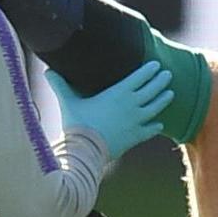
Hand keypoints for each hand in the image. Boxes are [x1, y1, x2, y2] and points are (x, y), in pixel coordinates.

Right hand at [48, 61, 174, 157]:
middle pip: (152, 90)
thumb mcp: (69, 102)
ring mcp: (136, 123)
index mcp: (119, 93)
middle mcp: (132, 106)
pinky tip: (159, 124)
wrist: (86, 151)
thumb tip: (47, 70)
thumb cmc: (77, 124)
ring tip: (170, 93)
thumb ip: (60, 85)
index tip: (156, 65)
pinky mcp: (135, 138)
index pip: (139, 77)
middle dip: (161, 81)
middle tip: (168, 75)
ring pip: (155, 108)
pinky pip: (150, 130)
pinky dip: (156, 126)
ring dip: (163, 100)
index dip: (149, 70)